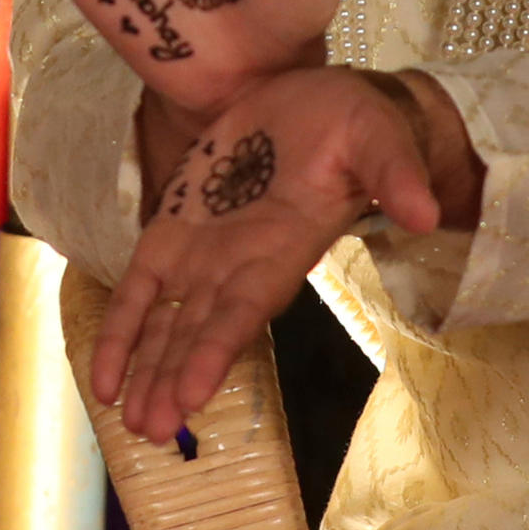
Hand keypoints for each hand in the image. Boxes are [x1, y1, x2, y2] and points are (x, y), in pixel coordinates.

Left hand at [88, 67, 450, 443]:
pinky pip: (139, 287)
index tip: (193, 394)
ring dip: (146, 370)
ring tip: (126, 424)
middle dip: (173, 379)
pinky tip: (102, 380)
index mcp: (283, 248)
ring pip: (167, 322)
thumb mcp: (379, 139)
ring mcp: (203, 250)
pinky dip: (120, 330)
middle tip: (149, 431)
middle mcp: (240, 263)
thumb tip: (426, 213)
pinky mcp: (174, 227)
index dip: (218, 349)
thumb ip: (395, 176)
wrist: (318, 98)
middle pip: (199, 331)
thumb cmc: (355, 124)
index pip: (245, 309)